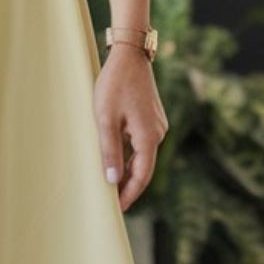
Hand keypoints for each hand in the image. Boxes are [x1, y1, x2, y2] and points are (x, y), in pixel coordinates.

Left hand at [93, 43, 167, 212]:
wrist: (129, 55)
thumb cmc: (114, 85)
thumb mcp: (105, 120)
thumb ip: (109, 151)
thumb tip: (112, 180)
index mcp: (149, 137)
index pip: (142, 176)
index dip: (129, 194)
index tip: (117, 209)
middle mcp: (158, 133)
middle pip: (143, 168)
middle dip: (127, 185)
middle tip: (110, 201)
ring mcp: (157, 125)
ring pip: (142, 156)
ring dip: (127, 170)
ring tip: (109, 184)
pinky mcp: (151, 118)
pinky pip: (141, 144)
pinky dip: (129, 155)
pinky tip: (115, 160)